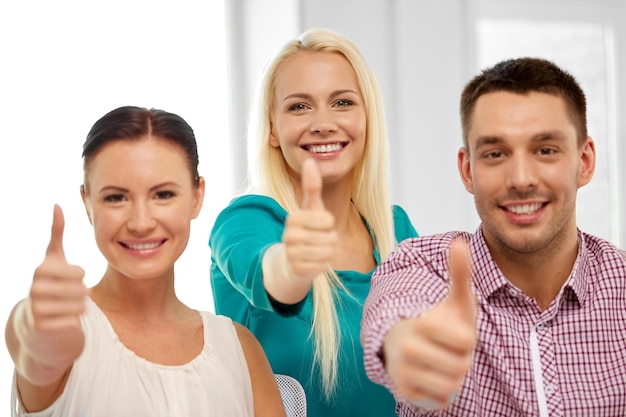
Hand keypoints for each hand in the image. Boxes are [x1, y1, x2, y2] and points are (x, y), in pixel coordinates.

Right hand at [29, 205, 86, 331]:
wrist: (38, 320)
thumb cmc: (52, 284)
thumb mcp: (54, 258)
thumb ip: (57, 233)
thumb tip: (57, 205)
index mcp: (40, 270)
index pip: (80, 273)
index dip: (80, 277)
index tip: (69, 278)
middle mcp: (35, 289)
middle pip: (82, 289)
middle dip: (81, 293)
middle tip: (69, 295)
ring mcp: (37, 309)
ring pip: (80, 306)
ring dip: (80, 306)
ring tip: (67, 305)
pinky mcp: (42, 327)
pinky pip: (74, 321)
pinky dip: (74, 321)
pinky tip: (63, 319)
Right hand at [282, 159, 336, 281]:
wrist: (290, 261)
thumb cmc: (305, 230)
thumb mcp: (310, 208)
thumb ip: (311, 186)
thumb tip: (310, 161)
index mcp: (292, 219)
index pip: (327, 220)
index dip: (329, 223)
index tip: (320, 224)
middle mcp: (289, 236)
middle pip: (330, 237)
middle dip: (329, 239)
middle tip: (319, 239)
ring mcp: (292, 254)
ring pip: (327, 252)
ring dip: (327, 252)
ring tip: (317, 249)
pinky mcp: (297, 270)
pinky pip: (323, 266)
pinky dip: (323, 264)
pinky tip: (313, 261)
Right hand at [383, 239, 476, 408]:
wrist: (407, 346)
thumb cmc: (438, 323)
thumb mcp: (454, 299)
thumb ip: (459, 272)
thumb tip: (460, 242)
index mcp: (420, 324)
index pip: (466, 341)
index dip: (467, 339)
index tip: (454, 332)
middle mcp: (407, 349)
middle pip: (461, 366)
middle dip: (461, 360)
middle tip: (449, 351)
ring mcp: (404, 373)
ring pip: (452, 386)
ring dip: (454, 377)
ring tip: (443, 363)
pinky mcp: (405, 393)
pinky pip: (441, 401)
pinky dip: (444, 393)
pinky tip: (435, 378)